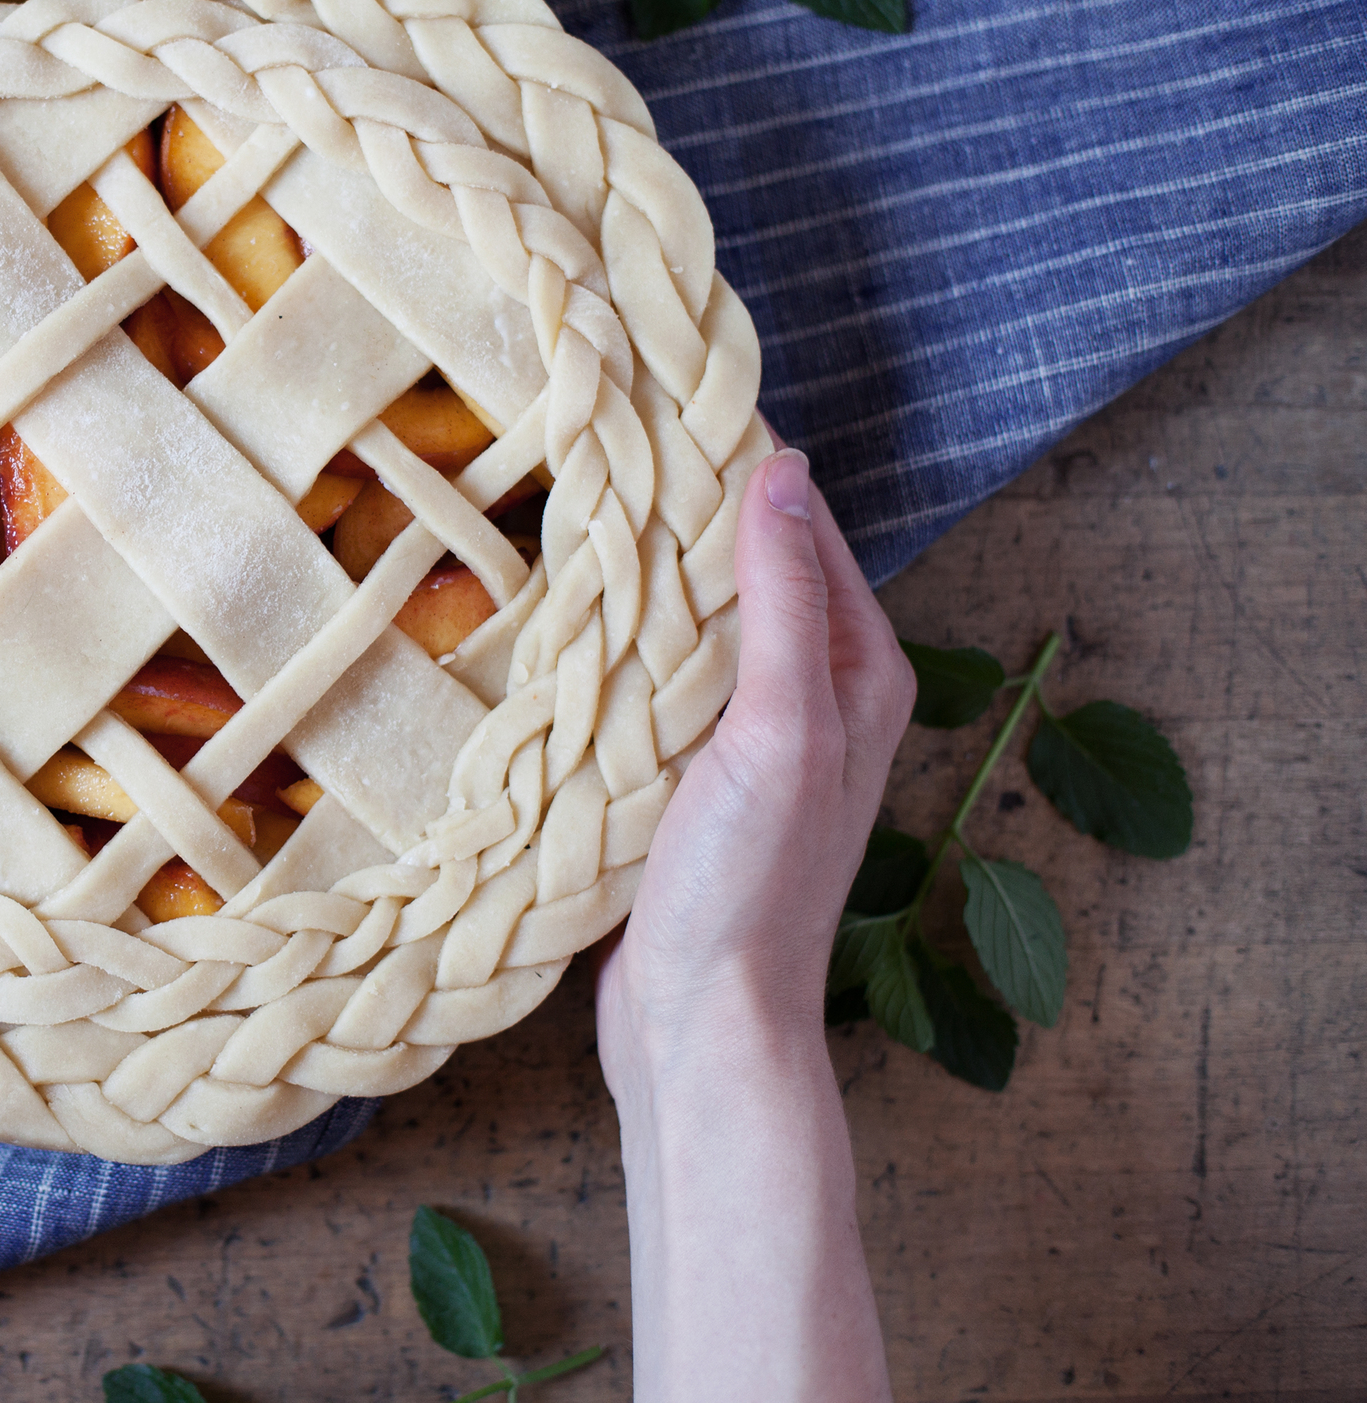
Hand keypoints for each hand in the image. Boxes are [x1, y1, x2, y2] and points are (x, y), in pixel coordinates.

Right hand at [591, 440, 909, 1402]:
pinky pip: (665, 689)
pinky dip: (628, 651)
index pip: (808, 534)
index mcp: (859, 678)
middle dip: (692, 519)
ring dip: (652, 586)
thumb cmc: (750, 882)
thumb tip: (781, 469)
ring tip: (579, 521)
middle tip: (609, 451)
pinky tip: (572, 634)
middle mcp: (817, 704)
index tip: (674, 407)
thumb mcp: (778, 728)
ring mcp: (753, 748)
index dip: (748, 470)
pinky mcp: (693, 786)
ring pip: (703, 631)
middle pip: (754, 577)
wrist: (702, 1024)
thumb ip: (784, 602)